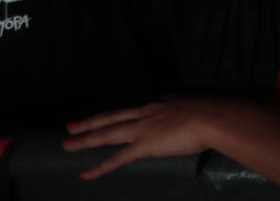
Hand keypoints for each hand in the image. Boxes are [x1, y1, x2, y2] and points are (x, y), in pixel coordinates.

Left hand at [63, 98, 226, 178]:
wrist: (213, 118)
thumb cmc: (211, 112)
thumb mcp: (195, 105)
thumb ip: (185, 109)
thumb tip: (185, 112)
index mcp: (160, 104)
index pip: (136, 110)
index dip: (123, 115)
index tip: (114, 118)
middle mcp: (146, 113)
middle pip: (112, 118)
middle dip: (90, 123)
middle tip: (71, 126)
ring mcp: (142, 129)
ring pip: (106, 134)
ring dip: (84, 140)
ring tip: (66, 144)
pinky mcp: (143, 146)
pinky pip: (116, 159)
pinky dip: (99, 167)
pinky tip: (86, 174)